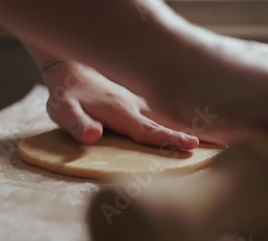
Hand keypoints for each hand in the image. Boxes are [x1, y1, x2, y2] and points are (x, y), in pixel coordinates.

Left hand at [42, 62, 198, 149]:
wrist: (70, 67)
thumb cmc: (66, 93)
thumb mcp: (63, 109)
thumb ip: (77, 123)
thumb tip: (93, 135)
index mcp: (120, 113)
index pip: (147, 131)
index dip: (169, 139)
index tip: (192, 143)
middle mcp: (133, 108)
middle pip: (161, 125)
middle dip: (181, 135)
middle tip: (203, 146)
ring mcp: (135, 104)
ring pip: (160, 118)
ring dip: (178, 128)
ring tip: (200, 140)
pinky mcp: (133, 103)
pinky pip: (154, 113)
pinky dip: (168, 121)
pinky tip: (179, 127)